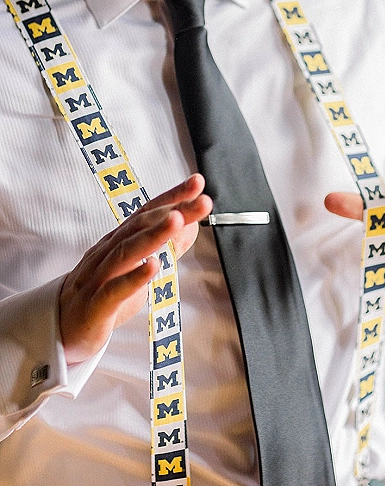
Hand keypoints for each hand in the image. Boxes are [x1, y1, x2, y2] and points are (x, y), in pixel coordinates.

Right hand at [59, 174, 211, 364]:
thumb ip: (165, 247)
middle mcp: (109, 252)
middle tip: (201, 200)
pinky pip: (115, 290)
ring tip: (178, 220)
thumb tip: (191, 224)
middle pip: (141, 226)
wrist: (59, 326)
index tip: (197, 182)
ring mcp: (100, 277)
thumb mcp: (138, 266)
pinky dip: (134, 277)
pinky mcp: (96, 305)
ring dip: (155, 235)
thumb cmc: (102, 294)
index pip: (148, 212)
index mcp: (120, 240)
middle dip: (173, 210)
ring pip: (127, 252)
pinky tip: (153, 266)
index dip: (173, 196)